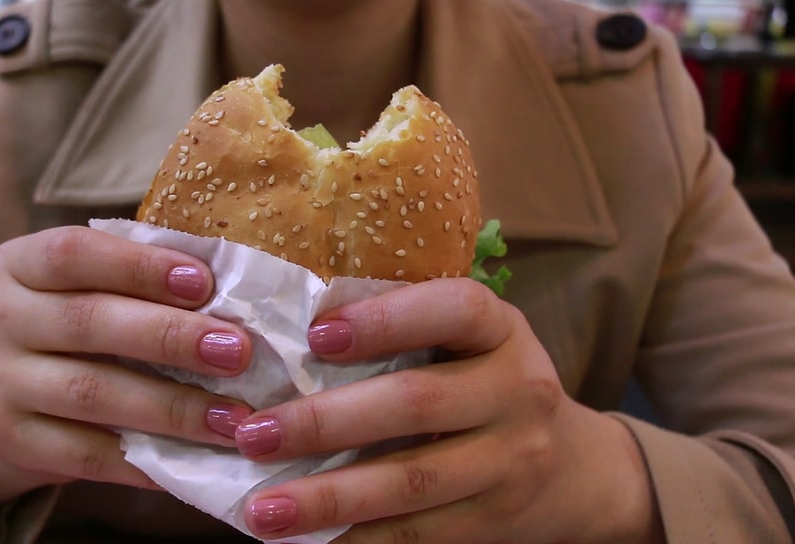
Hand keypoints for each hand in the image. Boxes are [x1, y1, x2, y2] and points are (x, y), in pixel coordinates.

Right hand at [0, 226, 254, 534]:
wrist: (15, 397)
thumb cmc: (82, 325)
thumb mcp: (98, 287)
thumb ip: (147, 281)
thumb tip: (237, 289)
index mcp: (20, 263)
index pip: (73, 253)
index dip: (140, 267)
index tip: (205, 283)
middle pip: (88, 321)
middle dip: (171, 337)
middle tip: (238, 352)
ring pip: (91, 393)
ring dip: (172, 407)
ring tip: (232, 417)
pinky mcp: (5, 439)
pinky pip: (85, 454)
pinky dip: (146, 461)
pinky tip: (195, 459)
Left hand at [233, 278, 662, 543]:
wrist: (575, 468)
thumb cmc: (489, 381)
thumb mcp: (471, 340)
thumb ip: (407, 328)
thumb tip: (291, 332)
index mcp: (502, 330)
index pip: (454, 309)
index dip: (385, 319)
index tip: (315, 335)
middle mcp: (518, 391)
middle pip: (417, 404)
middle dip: (326, 422)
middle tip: (254, 435)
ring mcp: (512, 462)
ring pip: (412, 482)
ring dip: (329, 497)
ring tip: (262, 510)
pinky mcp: (495, 520)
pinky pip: (420, 533)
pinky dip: (359, 537)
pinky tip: (309, 539)